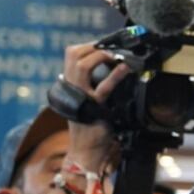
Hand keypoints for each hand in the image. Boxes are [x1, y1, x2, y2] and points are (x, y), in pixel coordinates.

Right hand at [61, 42, 130, 168]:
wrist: (87, 149)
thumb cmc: (91, 124)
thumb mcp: (89, 99)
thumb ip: (93, 83)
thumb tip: (111, 65)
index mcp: (68, 82)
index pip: (72, 54)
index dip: (89, 45)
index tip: (106, 44)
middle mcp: (70, 86)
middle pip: (73, 54)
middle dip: (93, 46)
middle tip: (110, 48)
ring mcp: (80, 95)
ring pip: (81, 65)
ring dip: (100, 55)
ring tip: (114, 55)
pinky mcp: (94, 107)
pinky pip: (104, 87)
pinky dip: (116, 75)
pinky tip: (125, 68)